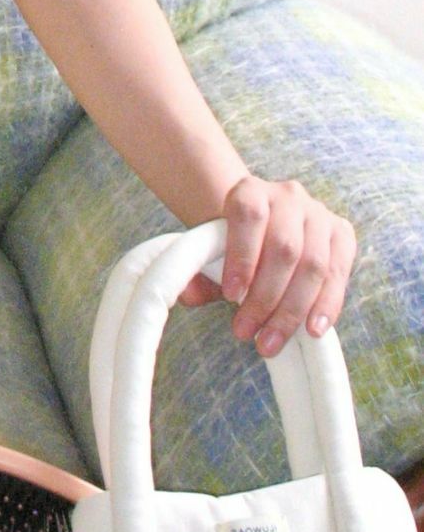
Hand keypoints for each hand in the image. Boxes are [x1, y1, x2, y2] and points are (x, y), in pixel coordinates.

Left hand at [176, 174, 357, 357]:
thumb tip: (188, 295)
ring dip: (292, 310)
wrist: (263, 226)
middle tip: (245, 332)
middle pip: (284, 248)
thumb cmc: (232, 243)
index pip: (248, 217)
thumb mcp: (211, 250)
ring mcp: (319, 214)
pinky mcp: (342, 235)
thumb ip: (196, 270)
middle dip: (265, 298)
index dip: (241, 257)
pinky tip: (313, 330)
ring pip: (313, 265)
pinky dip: (327, 305)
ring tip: (271, 341)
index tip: (229, 296)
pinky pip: (338, 273)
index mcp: (250, 190)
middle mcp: (288, 196)